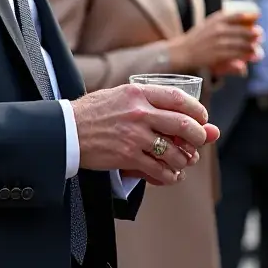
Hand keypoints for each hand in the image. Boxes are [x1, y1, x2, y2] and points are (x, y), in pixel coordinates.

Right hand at [72, 83, 219, 185]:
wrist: (67, 130)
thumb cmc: (96, 111)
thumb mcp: (123, 96)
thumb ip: (152, 103)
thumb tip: (182, 112)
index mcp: (138, 92)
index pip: (179, 98)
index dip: (196, 110)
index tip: (201, 119)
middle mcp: (139, 112)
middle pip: (183, 125)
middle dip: (198, 137)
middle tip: (199, 142)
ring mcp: (134, 136)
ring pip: (174, 152)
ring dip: (185, 159)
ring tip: (184, 160)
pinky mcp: (127, 157)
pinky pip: (159, 169)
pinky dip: (170, 175)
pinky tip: (171, 175)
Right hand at [170, 10, 262, 71]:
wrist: (182, 51)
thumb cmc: (197, 38)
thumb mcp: (209, 24)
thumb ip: (223, 21)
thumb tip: (244, 20)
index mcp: (215, 19)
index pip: (236, 14)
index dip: (249, 14)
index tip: (258, 14)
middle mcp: (217, 29)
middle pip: (242, 30)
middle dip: (254, 33)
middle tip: (261, 35)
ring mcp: (217, 42)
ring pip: (240, 44)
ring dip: (252, 47)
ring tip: (258, 49)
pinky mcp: (217, 54)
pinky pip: (235, 54)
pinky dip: (245, 55)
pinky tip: (251, 57)